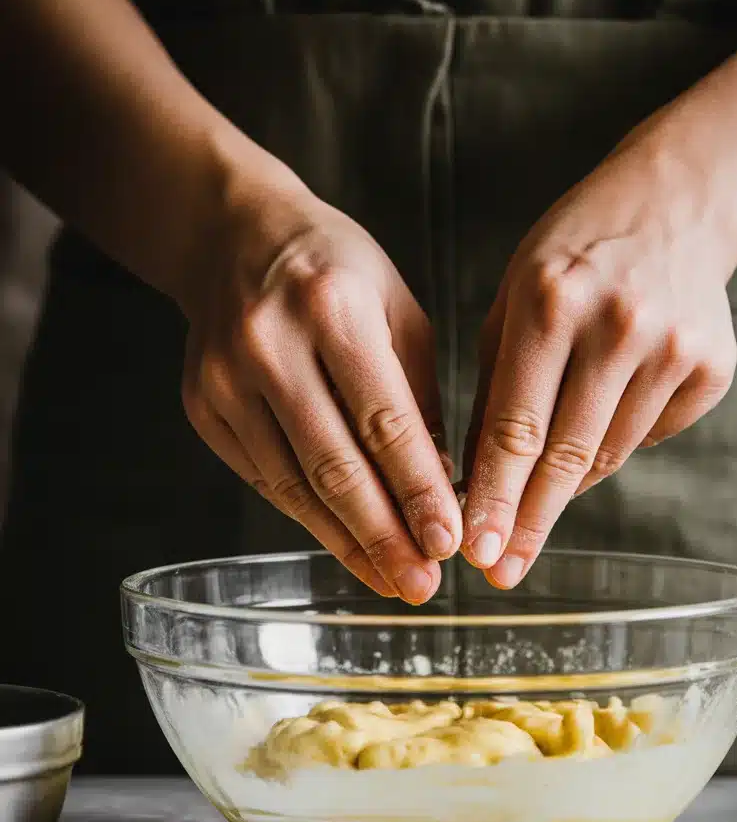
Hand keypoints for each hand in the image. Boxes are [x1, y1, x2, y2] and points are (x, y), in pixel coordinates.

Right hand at [181, 165, 460, 602]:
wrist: (234, 237)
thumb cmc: (336, 272)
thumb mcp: (398, 312)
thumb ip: (419, 399)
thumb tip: (442, 490)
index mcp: (332, 307)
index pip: (383, 420)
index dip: (417, 490)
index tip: (448, 542)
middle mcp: (269, 345)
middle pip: (333, 464)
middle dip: (383, 535)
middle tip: (421, 584)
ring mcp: (225, 380)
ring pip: (293, 484)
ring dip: (347, 542)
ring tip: (391, 580)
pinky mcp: (203, 409)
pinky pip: (266, 479)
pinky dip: (310, 518)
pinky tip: (348, 545)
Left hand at [461, 134, 736, 587]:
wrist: (677, 205)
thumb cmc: (573, 255)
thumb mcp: (514, 299)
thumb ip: (495, 387)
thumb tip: (476, 482)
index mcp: (549, 300)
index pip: (516, 425)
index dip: (494, 497)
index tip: (477, 552)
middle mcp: (616, 324)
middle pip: (566, 454)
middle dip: (529, 520)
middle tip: (503, 569)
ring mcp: (672, 347)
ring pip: (608, 453)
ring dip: (569, 480)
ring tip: (546, 480)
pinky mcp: (712, 367)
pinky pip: (650, 435)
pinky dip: (618, 439)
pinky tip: (609, 403)